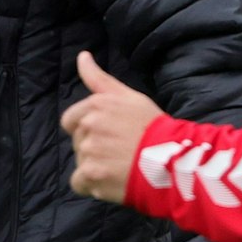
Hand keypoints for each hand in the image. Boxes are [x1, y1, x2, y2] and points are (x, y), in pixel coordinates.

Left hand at [59, 51, 164, 203]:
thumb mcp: (128, 96)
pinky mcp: (91, 175)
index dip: (86, 129)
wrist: (170, 159)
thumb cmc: (152, 126)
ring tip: (119, 167)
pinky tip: (109, 182)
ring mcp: (88, 151)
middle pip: (77, 142)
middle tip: (118, 152)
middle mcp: (87, 126)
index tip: (106, 135)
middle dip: (93, 148)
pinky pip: (79, 183)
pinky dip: (91, 185)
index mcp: (94, 105)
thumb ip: (99, 78)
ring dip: (94, 167)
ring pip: (80, 162)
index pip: (70, 121)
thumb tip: (82, 56)